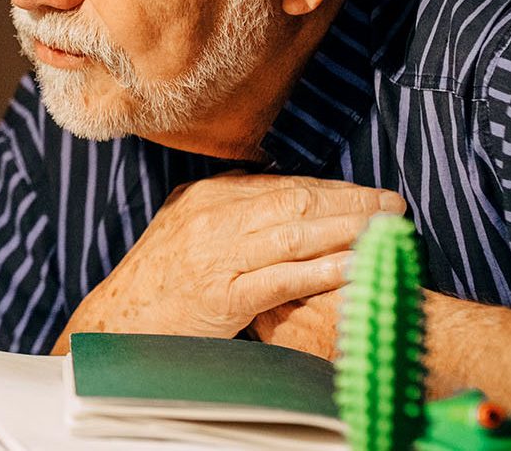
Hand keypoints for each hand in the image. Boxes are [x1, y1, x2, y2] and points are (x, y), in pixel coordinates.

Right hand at [56, 174, 402, 349]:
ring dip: (349, 228)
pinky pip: (284, 277)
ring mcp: (217, 254)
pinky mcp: (223, 294)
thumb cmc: (156, 285)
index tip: (367, 194)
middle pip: (297, 199)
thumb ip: (225, 209)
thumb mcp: (185, 230)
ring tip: (387, 230)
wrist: (117, 325)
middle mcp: (213, 217)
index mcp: (207, 197)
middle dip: (351, 201)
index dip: (332, 188)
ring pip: (296, 231)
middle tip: (393, 205)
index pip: (283, 184)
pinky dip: (324, 270)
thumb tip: (269, 189)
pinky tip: (356, 268)